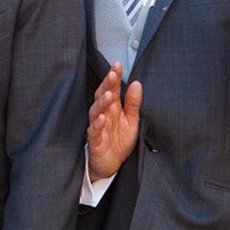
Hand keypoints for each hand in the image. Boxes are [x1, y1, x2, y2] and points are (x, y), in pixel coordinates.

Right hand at [88, 61, 141, 180]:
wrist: (112, 165)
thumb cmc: (119, 141)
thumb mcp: (131, 120)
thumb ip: (133, 102)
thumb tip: (136, 83)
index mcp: (112, 108)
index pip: (112, 89)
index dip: (113, 77)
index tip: (117, 65)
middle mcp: (103, 115)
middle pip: (102, 96)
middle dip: (106, 85)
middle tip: (112, 74)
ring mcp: (97, 127)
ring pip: (95, 111)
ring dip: (102, 102)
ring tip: (109, 94)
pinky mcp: (95, 141)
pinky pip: (93, 131)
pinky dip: (97, 124)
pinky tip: (102, 118)